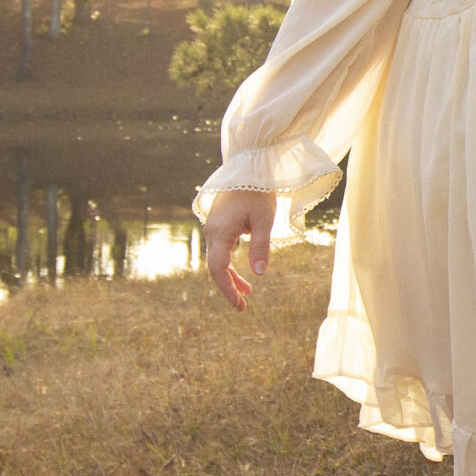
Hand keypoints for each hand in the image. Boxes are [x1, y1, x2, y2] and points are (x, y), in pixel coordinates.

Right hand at [204, 190, 277, 308]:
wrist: (249, 168)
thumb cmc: (258, 192)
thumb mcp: (264, 220)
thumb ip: (260, 246)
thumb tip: (259, 273)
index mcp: (220, 231)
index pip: (218, 268)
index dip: (227, 288)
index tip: (239, 304)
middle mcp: (212, 231)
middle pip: (215, 267)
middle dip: (228, 287)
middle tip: (242, 307)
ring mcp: (214, 228)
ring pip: (218, 259)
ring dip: (231, 276)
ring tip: (247, 293)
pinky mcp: (219, 225)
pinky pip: (222, 250)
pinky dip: (231, 264)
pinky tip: (245, 272)